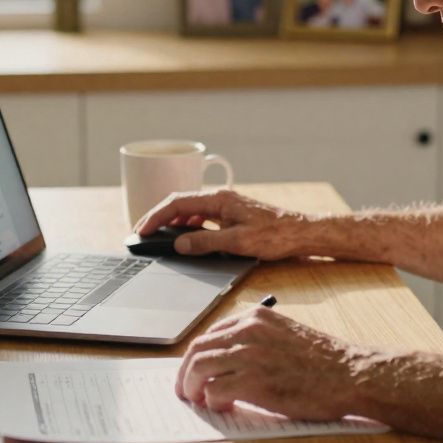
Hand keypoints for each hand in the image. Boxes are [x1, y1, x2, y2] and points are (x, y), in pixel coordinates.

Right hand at [133, 188, 311, 259]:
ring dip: (174, 221)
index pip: (178, 203)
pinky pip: (203, 216)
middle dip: (160, 217)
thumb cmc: (275, 236)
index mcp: (219, 200)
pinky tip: (187, 236)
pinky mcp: (233, 214)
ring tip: (159, 235)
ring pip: (191, 209)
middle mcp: (221, 198)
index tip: (142, 230)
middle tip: (143, 232)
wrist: (300, 232)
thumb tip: (179, 244)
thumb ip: (205, 242)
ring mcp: (227, 205)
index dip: (156, 216)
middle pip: (181, 203)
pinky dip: (189, 224)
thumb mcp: (237, 242)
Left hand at [176, 306, 369, 420]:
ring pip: (198, 369)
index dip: (196, 356)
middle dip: (185, 373)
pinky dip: (212, 402)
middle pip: (197, 350)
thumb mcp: (285, 334)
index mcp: (255, 318)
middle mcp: (247, 331)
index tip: (194, 371)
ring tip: (200, 401)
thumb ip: (255, 339)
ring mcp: (249, 355)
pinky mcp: (253, 382)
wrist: (349, 374)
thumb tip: (227, 359)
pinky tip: (224, 407)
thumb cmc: (323, 360)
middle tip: (185, 390)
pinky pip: (214, 391)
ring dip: (192, 388)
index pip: (209, 334)